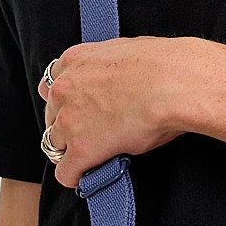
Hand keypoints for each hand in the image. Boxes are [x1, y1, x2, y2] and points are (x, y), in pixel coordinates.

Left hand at [38, 34, 188, 188]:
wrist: (174, 83)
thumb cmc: (163, 65)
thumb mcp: (124, 50)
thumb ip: (107, 66)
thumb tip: (118, 78)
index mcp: (74, 61)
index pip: (52, 87)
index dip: (67, 103)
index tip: (81, 112)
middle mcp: (64, 89)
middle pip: (51, 117)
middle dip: (69, 127)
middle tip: (93, 135)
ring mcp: (69, 120)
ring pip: (54, 145)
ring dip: (71, 152)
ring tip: (94, 157)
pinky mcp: (81, 150)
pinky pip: (66, 172)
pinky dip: (76, 176)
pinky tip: (89, 176)